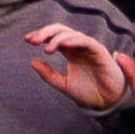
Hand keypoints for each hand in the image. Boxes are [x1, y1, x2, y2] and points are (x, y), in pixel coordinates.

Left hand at [12, 19, 134, 112]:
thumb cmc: (89, 92)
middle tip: (32, 40)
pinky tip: (63, 45)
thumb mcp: (64, 84)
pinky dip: (74, 40)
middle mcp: (78, 46)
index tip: (27, 40)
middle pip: (60, 30)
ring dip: (57, 38)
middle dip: (45, 32)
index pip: (53, 37)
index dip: (40, 35)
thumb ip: (49, 74)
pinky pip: (86, 41)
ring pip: (71, 33)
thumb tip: (31, 61)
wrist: (107, 102)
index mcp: (70, 52)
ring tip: (46, 49)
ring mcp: (88, 47)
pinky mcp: (99, 51)